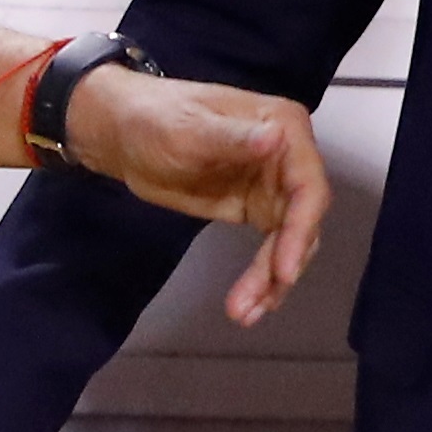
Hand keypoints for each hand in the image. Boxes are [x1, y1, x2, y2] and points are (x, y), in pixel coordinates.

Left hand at [65, 67, 329, 324]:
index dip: (301, 230)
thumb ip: (232, 138)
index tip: (284, 270)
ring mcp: (274, 186)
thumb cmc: (154, 119)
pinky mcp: (256, 210)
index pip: (308, 185)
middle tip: (255, 301)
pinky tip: (248, 305)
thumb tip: (275, 139)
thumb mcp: (188, 129)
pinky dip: (261, 279)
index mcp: (283, 126)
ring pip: (290, 242)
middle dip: (283, 265)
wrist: (123, 133)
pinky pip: (270, 250)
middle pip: (303, 221)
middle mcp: (289, 157)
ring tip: (244, 313)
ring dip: (271, 281)